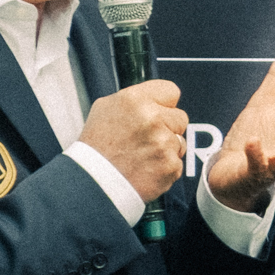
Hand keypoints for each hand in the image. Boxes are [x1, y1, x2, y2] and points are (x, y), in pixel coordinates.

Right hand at [81, 79, 187, 201]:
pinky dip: (165, 169)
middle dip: (168, 127)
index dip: (164, 104)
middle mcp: (152, 119)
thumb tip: (155, 99)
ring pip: (180, 142)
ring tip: (143, 157)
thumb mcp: (106, 109)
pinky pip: (177, 164)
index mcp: (136, 100)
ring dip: (166, 149)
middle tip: (147, 139)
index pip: (171, 91)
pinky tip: (146, 170)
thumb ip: (135, 100)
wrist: (94, 183)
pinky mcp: (171, 166)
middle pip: (180, 117)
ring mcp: (164, 143)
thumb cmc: (97, 148)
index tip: (158, 113)